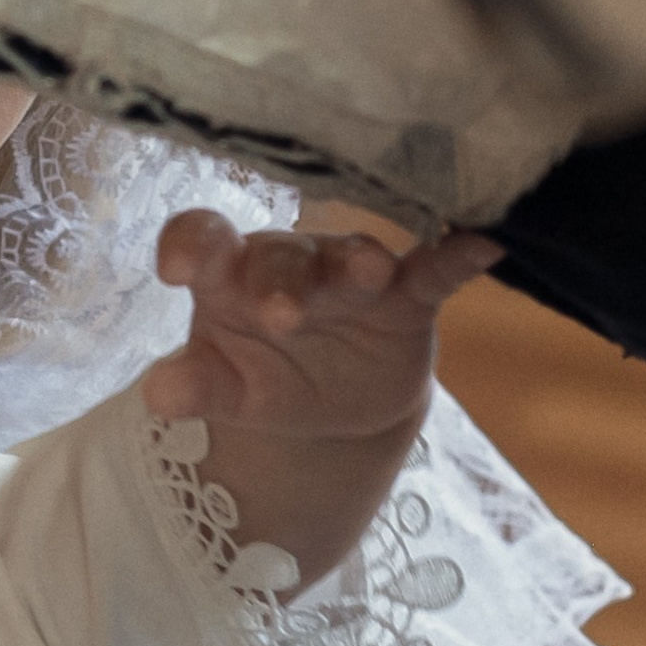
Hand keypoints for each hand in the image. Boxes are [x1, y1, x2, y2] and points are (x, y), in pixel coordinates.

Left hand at [145, 210, 495, 454]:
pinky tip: (485, 240)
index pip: (202, 241)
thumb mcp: (226, 390)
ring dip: (359, 263)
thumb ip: (195, 386)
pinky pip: (433, 270)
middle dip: (281, 281)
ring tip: (369, 271)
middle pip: (281, 258)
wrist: (329, 405)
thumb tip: (160, 394)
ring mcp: (352, 276)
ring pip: (353, 257)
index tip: (177, 266)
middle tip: (280, 314)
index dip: (191, 245)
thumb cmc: (263, 376)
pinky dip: (457, 254)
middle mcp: (290, 261)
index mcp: (229, 276)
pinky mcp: (408, 296)